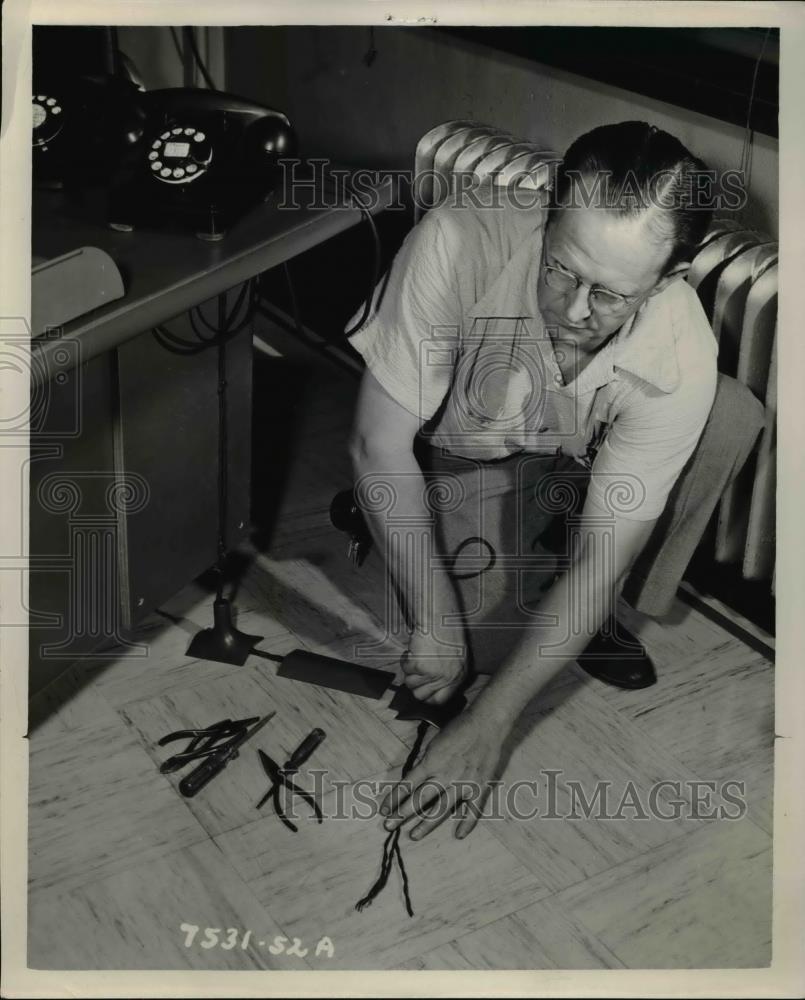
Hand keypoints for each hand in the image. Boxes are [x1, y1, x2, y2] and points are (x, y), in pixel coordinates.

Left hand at [379, 711, 502, 840]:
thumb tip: (415, 777)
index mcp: (432, 762)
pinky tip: (459, 835)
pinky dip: (467, 823)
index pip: (408, 784)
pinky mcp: (480, 787)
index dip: (394, 798)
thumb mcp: (435, 741)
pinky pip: (473, 809)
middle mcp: (445, 775)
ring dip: (426, 824)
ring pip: (441, 809)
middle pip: (420, 799)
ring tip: (414, 835)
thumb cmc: (459, 727)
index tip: (384, 809)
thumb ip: (426, 761)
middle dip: (402, 814)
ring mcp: (463, 784)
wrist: (486, 723)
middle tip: (389, 826)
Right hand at [401, 629, 467, 704]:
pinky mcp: (420, 665)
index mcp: (458, 676)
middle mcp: (447, 678)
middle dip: (414, 684)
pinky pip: (405, 669)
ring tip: (417, 655)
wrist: (439, 619)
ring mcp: (434, 673)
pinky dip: (405, 659)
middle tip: (415, 671)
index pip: (440, 700)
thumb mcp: (456, 657)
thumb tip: (432, 687)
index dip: (427, 698)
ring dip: (409, 670)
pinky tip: (413, 649)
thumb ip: (447, 674)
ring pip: (410, 683)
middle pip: (421, 696)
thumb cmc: (447, 633)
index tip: (421, 690)